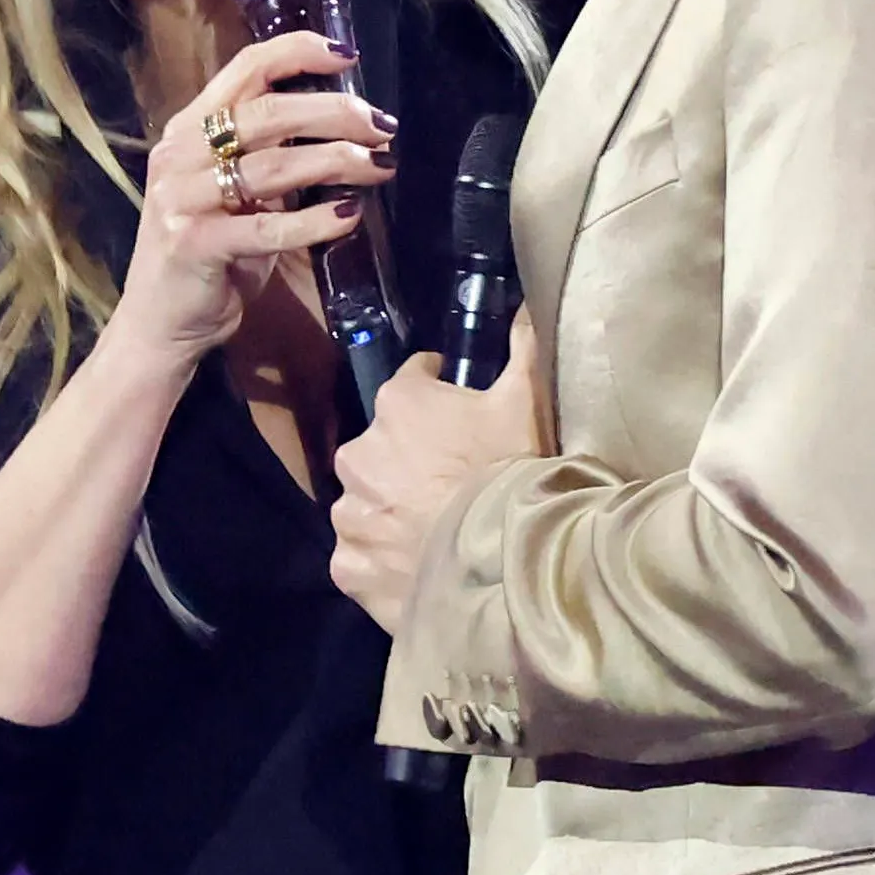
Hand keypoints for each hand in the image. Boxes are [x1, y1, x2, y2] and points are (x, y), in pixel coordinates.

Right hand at [99, 35, 391, 368]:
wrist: (160, 325)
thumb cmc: (210, 256)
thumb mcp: (238, 195)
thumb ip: (273, 157)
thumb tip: (347, 129)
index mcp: (189, 129)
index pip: (244, 70)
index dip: (296, 53)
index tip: (347, 54)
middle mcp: (179, 154)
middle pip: (267, 113)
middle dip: (333, 113)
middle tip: (382, 126)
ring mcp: (181, 198)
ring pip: (272, 165)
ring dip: (336, 161)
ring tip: (379, 166)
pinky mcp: (193, 243)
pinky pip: (265, 226)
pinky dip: (314, 220)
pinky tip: (349, 216)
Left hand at [331, 347, 536, 628]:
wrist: (500, 567)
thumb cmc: (509, 473)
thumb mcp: (527, 402)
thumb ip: (523, 348)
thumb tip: (526, 308)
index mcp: (398, 404)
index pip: (413, 379)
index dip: (438, 390)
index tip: (458, 411)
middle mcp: (359, 452)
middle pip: (383, 446)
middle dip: (409, 458)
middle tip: (451, 480)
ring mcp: (350, 512)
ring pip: (367, 502)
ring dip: (391, 510)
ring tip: (433, 529)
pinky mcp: (348, 565)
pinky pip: (361, 556)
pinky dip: (382, 559)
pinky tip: (416, 565)